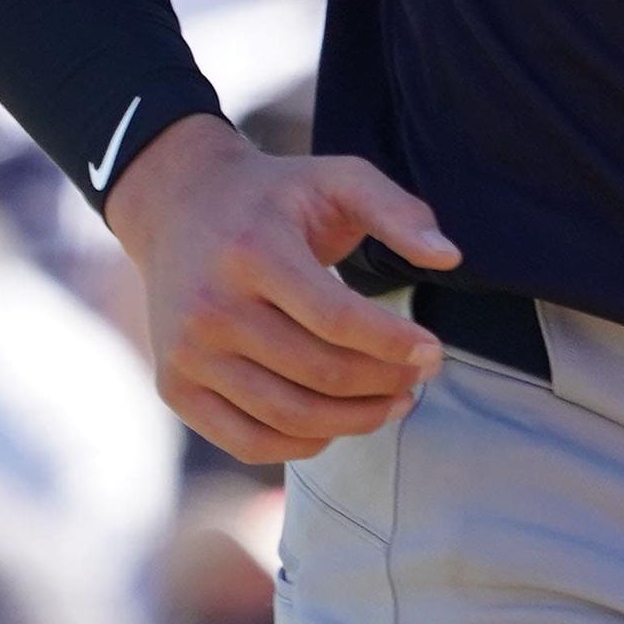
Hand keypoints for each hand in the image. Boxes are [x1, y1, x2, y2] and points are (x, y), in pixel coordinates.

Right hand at [103, 113, 458, 464]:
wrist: (179, 205)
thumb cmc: (275, 197)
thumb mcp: (337, 178)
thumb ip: (398, 210)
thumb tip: (449, 257)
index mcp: (253, 251)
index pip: (338, 320)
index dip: (395, 345)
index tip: (432, 352)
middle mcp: (211, 308)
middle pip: (319, 373)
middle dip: (385, 383)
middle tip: (420, 377)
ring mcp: (187, 353)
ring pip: (289, 416)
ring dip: (355, 421)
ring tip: (393, 403)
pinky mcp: (174, 387)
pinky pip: (248, 442)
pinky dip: (302, 445)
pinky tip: (337, 422)